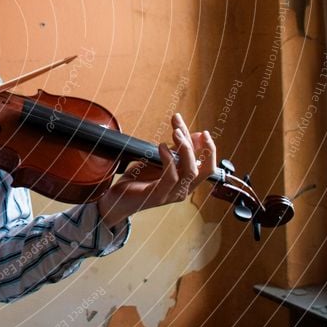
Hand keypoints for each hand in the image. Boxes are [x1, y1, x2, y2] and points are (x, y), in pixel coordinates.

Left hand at [96, 113, 216, 228]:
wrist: (117, 199)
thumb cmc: (138, 180)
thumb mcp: (159, 161)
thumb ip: (176, 151)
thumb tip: (193, 135)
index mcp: (186, 183)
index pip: (207, 166)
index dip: (209, 149)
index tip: (202, 132)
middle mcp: (183, 190)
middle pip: (203, 168)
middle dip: (200, 145)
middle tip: (183, 127)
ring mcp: (172, 195)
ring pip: (190, 171)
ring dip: (185, 148)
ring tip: (175, 132)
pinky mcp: (158, 196)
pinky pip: (171, 177)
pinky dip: (169, 159)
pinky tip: (162, 147)